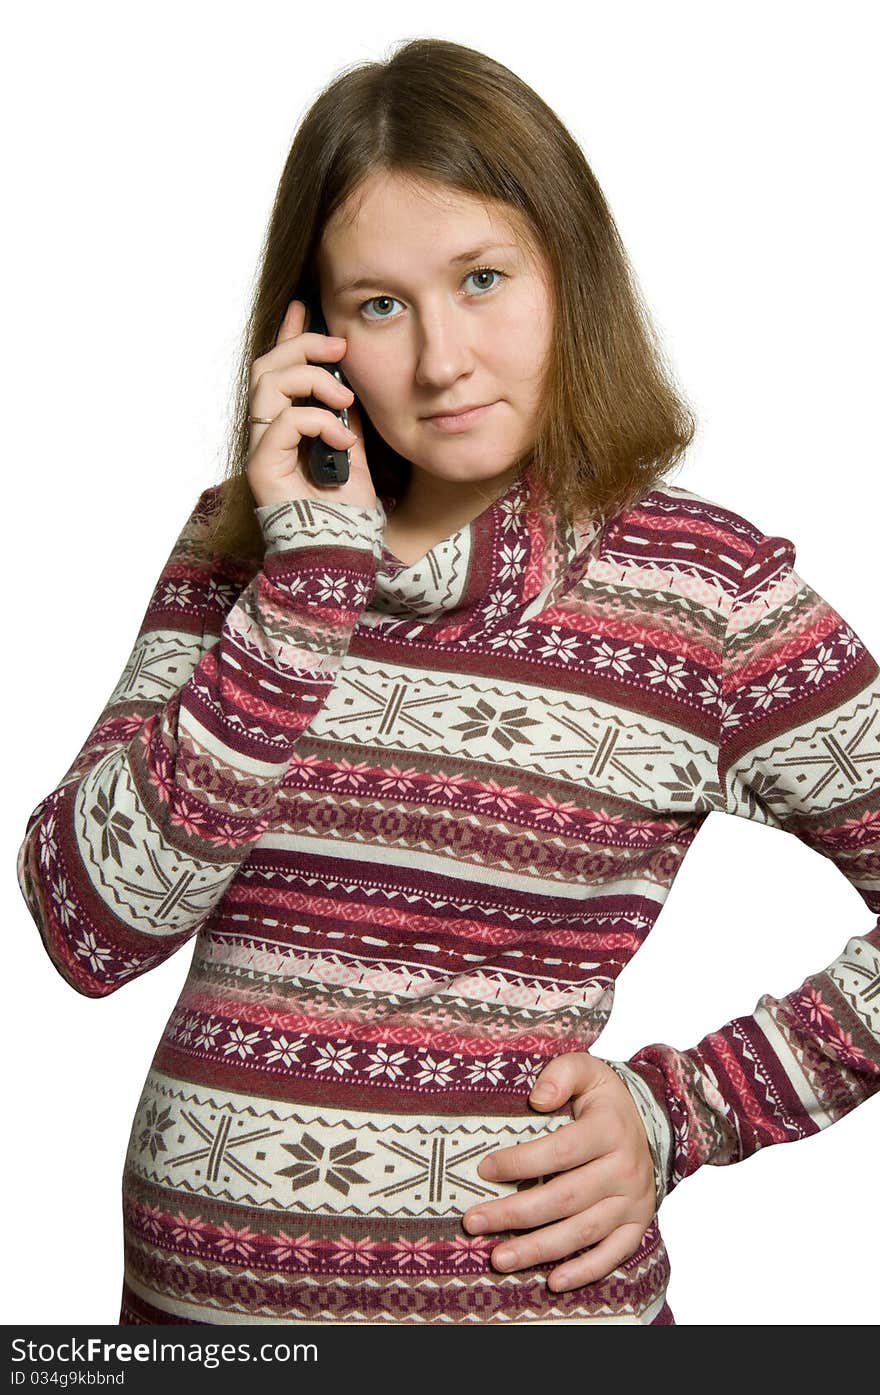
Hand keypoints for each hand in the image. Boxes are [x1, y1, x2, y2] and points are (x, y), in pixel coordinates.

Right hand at [246, 298, 375, 508]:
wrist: (344, 553)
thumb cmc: (347, 512)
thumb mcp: (355, 451)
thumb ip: (345, 417)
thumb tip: (349, 381)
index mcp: (287, 427)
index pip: (279, 370)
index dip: (289, 335)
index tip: (304, 306)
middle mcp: (267, 435)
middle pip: (267, 367)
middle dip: (303, 346)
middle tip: (340, 347)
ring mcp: (261, 451)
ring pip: (269, 385)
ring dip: (311, 380)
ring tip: (345, 399)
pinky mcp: (261, 469)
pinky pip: (284, 422)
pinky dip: (318, 421)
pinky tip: (343, 442)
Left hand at [461, 1052, 656, 1292]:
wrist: (651, 1120)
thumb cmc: (603, 1099)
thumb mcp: (586, 1070)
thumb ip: (561, 1075)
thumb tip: (538, 1098)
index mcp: (609, 1130)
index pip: (561, 1151)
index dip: (521, 1163)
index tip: (484, 1169)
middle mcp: (625, 1169)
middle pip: (565, 1198)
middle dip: (515, 1214)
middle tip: (474, 1222)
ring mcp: (633, 1201)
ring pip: (583, 1232)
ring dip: (539, 1249)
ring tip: (498, 1258)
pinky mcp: (638, 1224)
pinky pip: (613, 1255)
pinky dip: (584, 1271)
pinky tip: (552, 1281)